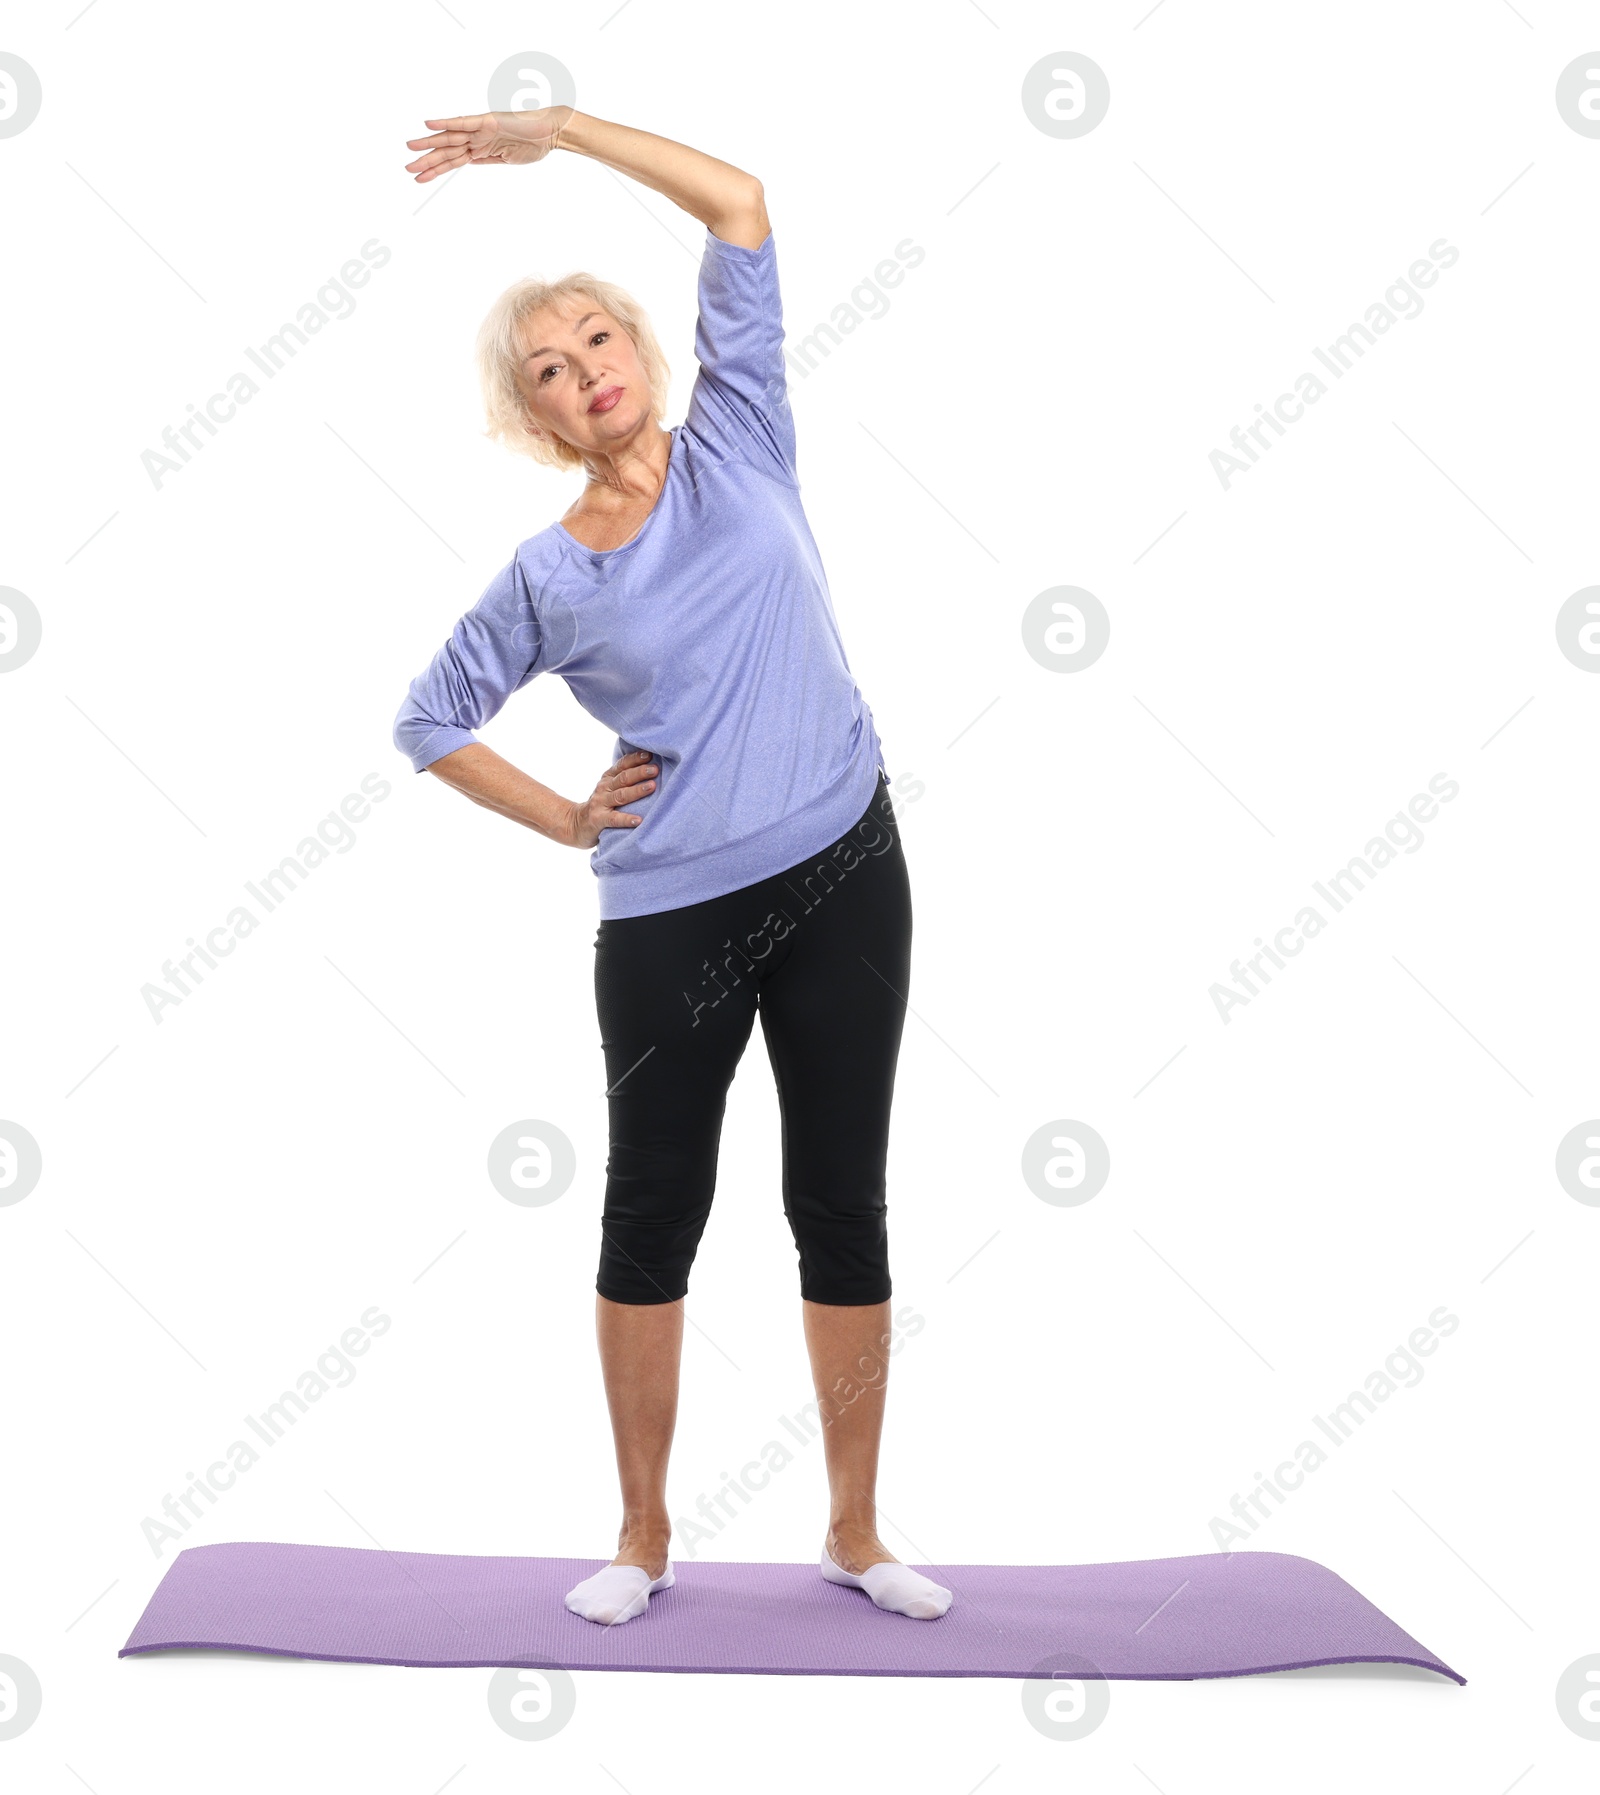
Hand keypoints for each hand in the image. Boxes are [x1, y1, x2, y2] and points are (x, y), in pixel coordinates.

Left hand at [404, 107, 573, 181]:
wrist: (551, 132)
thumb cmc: (534, 145)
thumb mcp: (507, 159)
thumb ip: (487, 159)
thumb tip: (470, 162)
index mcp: (481, 149)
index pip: (453, 161)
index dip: (435, 169)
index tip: (419, 178)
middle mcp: (477, 138)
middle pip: (447, 151)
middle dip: (427, 160)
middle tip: (407, 168)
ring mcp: (481, 129)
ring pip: (450, 138)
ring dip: (430, 144)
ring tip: (410, 149)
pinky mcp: (487, 121)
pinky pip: (463, 122)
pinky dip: (446, 122)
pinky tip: (428, 123)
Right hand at [566, 750, 657, 848]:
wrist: (576, 824)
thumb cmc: (602, 805)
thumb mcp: (609, 788)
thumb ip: (625, 779)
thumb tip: (652, 766)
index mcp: (608, 778)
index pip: (622, 765)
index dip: (635, 759)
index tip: (650, 755)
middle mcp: (604, 788)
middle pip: (623, 778)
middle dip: (639, 772)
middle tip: (655, 769)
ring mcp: (600, 803)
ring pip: (620, 795)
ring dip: (636, 791)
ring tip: (651, 787)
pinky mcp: (598, 819)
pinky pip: (614, 819)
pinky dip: (626, 819)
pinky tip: (638, 820)